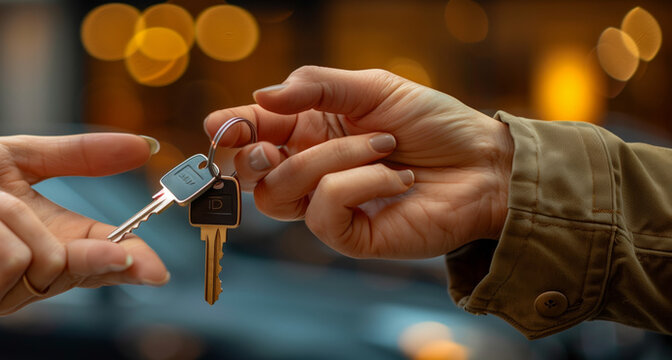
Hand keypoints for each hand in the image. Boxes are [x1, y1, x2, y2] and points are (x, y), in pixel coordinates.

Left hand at [0, 134, 168, 313]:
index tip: (158, 269)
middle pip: (91, 270)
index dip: (134, 262)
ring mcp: (7, 289)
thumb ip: (81, 155)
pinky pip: (11, 260)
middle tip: (128, 255)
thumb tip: (145, 145)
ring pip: (50, 257)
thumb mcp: (19, 156)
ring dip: (11, 212)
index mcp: (53, 238)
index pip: (106, 255)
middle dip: (111, 259)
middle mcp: (35, 272)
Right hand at [205, 66, 512, 258]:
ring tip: (385, 147)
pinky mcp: (349, 235)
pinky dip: (359, 183)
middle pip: (250, 174)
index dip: (228, 130)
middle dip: (254, 155)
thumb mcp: (372, 87)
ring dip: (333, 158)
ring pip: (281, 191)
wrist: (484, 163)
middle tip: (276, 143)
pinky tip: (396, 177)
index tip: (223, 124)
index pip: (250, 133)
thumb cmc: (433, 123)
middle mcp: (310, 170)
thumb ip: (314, 87)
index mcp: (307, 131)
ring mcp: (327, 206)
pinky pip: (323, 209)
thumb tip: (260, 97)